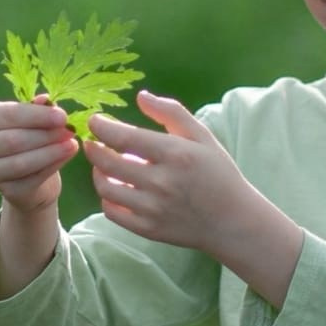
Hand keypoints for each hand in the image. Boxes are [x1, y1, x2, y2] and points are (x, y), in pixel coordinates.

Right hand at [0, 94, 78, 211]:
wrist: (30, 175)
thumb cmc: (30, 137)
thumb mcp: (33, 119)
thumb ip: (38, 108)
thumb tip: (45, 99)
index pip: (9, 115)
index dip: (38, 115)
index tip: (62, 116)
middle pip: (14, 140)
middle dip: (46, 135)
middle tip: (69, 131)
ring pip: (22, 162)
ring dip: (51, 152)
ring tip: (71, 144)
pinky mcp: (5, 190)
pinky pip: (32, 179)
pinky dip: (52, 167)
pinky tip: (67, 156)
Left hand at [82, 91, 249, 251]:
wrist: (233, 220)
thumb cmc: (218, 173)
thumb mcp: (202, 136)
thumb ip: (171, 112)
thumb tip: (140, 96)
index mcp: (175, 154)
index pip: (124, 137)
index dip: (101, 127)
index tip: (95, 121)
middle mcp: (161, 182)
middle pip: (108, 162)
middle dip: (94, 148)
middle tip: (93, 142)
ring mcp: (153, 208)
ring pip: (106, 189)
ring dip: (98, 173)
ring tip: (104, 165)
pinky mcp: (148, 229)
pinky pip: (111, 212)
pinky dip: (107, 198)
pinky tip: (116, 188)